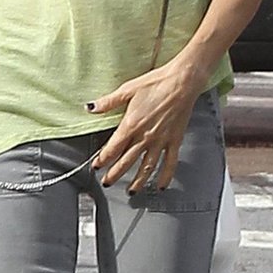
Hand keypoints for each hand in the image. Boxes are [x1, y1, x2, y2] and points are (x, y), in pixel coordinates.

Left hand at [88, 64, 203, 191]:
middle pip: (126, 162)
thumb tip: (91, 107)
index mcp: (131, 125)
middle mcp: (145, 137)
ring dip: (137, 181)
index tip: (97, 166)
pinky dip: (165, 176)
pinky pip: (170, 163)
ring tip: (131, 191)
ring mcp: (160, 141)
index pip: (112, 149)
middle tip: (107, 182)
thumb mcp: (127, 90)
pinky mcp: (174, 141)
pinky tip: (160, 186)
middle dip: (114, 174)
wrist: (181, 82)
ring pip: (146, 168)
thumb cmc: (156, 83)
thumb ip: (108, 102)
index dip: (102, 160)